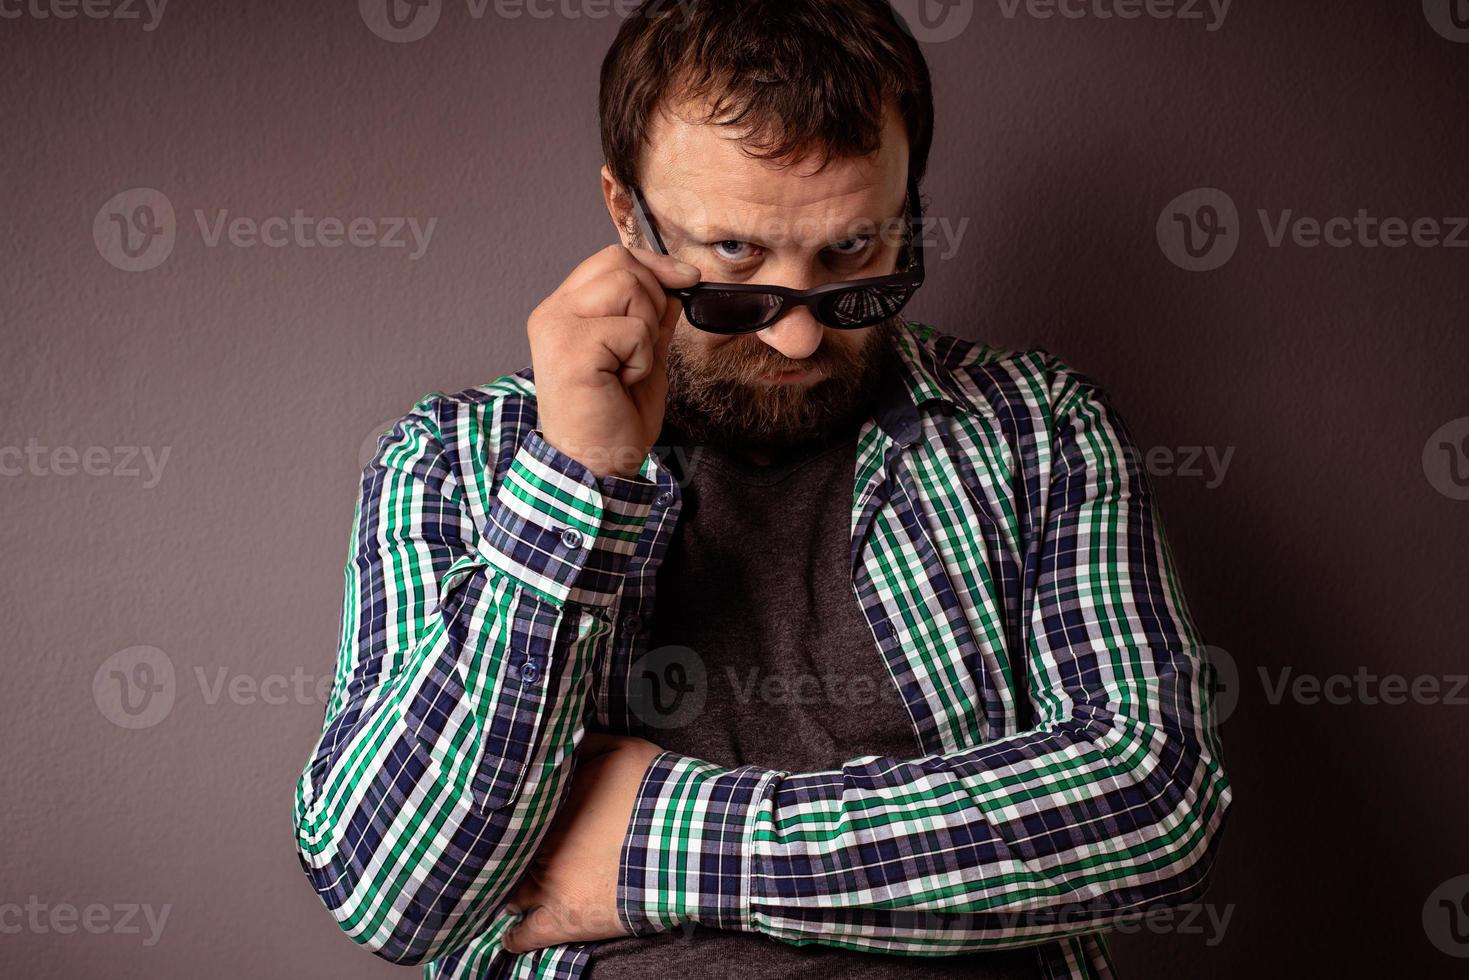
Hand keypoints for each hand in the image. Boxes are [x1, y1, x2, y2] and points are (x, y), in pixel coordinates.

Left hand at [502, 732, 664, 953]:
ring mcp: (549, 884)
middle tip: (505, 857)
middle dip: (506, 855)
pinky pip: (525, 935)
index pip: (513, 816)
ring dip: (508, 893)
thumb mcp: (622, 750)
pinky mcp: (564, 920)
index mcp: (550, 806)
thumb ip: (584, 744)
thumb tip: (561, 738)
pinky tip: (509, 936)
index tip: (509, 825)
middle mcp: (541, 843)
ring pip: (510, 894)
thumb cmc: (654, 795)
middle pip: (507, 854)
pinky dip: (516, 937)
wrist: (684, 841)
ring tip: (505, 895)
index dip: (512, 821)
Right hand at [529, 242, 699, 477]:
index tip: (686, 280)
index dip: (654, 265)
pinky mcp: (571, 349)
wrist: (597, 465)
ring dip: (646, 330)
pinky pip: (633, 329)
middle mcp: (553, 313)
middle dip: (653, 301)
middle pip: (621, 264)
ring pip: (628, 286)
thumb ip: (652, 317)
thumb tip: (676, 283)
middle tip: (642, 349)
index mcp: (565, 310)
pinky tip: (623, 382)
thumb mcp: (643, 355)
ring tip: (628, 366)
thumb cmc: (614, 418)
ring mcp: (557, 328)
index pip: (611, 258)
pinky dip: (643, 358)